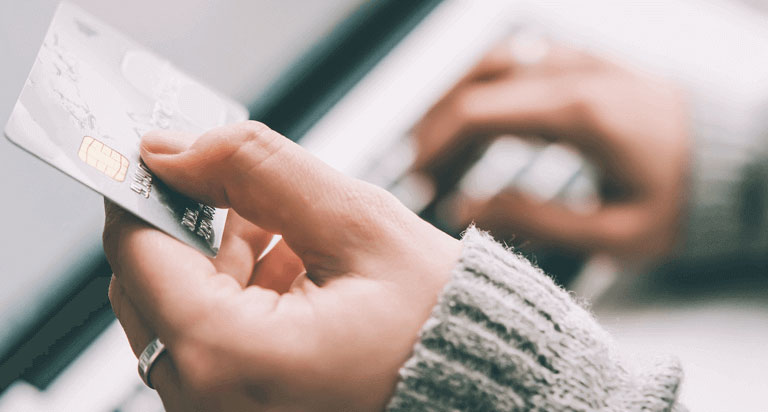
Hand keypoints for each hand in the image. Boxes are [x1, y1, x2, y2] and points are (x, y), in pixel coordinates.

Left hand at [103, 122, 460, 410]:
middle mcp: (207, 401)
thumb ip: (258, 169)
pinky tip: (293, 274)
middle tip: (258, 199)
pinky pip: (204, 339)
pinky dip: (236, 296)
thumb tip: (175, 149)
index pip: (137, 250)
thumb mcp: (356, 224)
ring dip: (222, 260)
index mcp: (230, 356)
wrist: (480, 388)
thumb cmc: (438, 326)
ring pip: (176, 307)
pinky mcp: (233, 410)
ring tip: (296, 242)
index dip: (151, 188)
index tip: (176, 156)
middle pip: (147, 281)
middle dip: (196, 225)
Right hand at [413, 39, 689, 258]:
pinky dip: (482, 88)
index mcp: (579, 113)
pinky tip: (478, 124)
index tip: (419, 181)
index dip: (435, 146)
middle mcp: (572, 73)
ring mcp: (577, 60)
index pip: (478, 113)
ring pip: (490, 62)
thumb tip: (465, 206)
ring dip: (453, 101)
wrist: (732, 161)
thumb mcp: (615, 233)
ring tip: (438, 148)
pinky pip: (515, 60)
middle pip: (474, 82)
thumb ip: (535, 219)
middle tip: (420, 171)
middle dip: (435, 126)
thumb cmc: (680, 200)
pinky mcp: (582, 62)